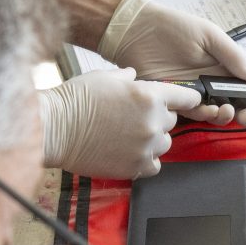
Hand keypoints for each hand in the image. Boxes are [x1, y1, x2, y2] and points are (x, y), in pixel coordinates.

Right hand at [39, 68, 201, 179]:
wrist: (56, 128)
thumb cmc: (77, 100)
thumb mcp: (106, 76)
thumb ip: (128, 77)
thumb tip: (135, 77)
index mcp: (150, 96)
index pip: (186, 98)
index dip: (188, 99)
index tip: (189, 102)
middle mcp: (153, 122)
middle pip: (172, 121)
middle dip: (158, 117)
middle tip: (135, 117)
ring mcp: (146, 147)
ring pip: (165, 144)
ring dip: (153, 139)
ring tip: (129, 135)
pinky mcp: (136, 167)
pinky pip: (154, 165)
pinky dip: (146, 159)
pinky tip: (130, 152)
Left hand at [98, 0, 245, 130]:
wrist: (137, 30)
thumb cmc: (173, 27)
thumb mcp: (209, 35)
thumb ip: (233, 56)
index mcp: (224, 68)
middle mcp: (212, 83)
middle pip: (238, 106)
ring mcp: (195, 93)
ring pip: (218, 113)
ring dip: (228, 117)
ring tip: (230, 112)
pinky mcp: (177, 100)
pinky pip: (195, 112)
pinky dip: (205, 114)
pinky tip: (210, 109)